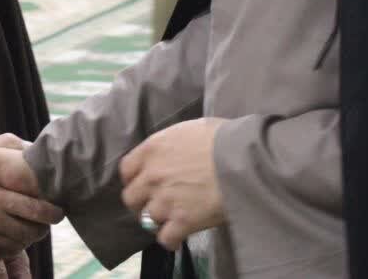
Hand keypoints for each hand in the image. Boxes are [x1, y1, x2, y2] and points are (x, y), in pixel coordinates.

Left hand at [119, 118, 226, 251]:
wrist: (241, 159)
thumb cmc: (222, 137)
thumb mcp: (189, 129)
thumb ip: (171, 143)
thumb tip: (172, 151)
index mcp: (152, 150)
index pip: (126, 169)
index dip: (134, 179)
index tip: (142, 183)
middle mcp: (152, 176)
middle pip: (131, 198)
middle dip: (141, 202)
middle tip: (156, 203)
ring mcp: (165, 201)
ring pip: (147, 220)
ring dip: (159, 220)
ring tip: (172, 219)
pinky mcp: (181, 221)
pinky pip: (165, 238)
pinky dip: (171, 239)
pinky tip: (179, 235)